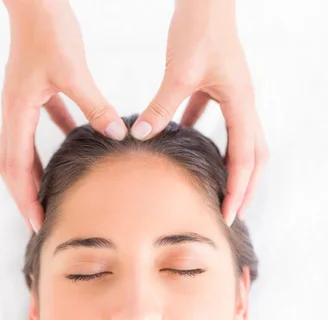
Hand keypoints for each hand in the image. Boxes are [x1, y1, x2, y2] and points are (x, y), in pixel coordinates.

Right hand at [0, 0, 127, 232]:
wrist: (34, 0)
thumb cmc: (48, 29)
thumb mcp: (74, 71)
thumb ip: (95, 106)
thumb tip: (117, 134)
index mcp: (17, 113)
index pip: (17, 168)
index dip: (26, 198)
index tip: (38, 221)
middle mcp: (13, 114)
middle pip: (12, 167)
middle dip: (24, 196)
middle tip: (40, 222)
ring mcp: (19, 105)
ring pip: (21, 151)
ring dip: (33, 176)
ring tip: (48, 197)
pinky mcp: (31, 95)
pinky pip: (36, 128)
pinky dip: (48, 145)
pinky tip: (68, 149)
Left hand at [130, 0, 268, 225]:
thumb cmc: (200, 29)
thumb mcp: (179, 73)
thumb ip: (161, 107)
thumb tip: (140, 136)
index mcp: (241, 105)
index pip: (244, 159)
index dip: (237, 189)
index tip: (227, 214)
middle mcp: (244, 104)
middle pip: (254, 156)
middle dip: (245, 187)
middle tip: (232, 213)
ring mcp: (233, 96)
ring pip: (240, 140)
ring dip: (233, 167)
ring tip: (221, 189)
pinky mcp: (217, 87)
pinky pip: (216, 119)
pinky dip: (206, 137)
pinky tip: (187, 144)